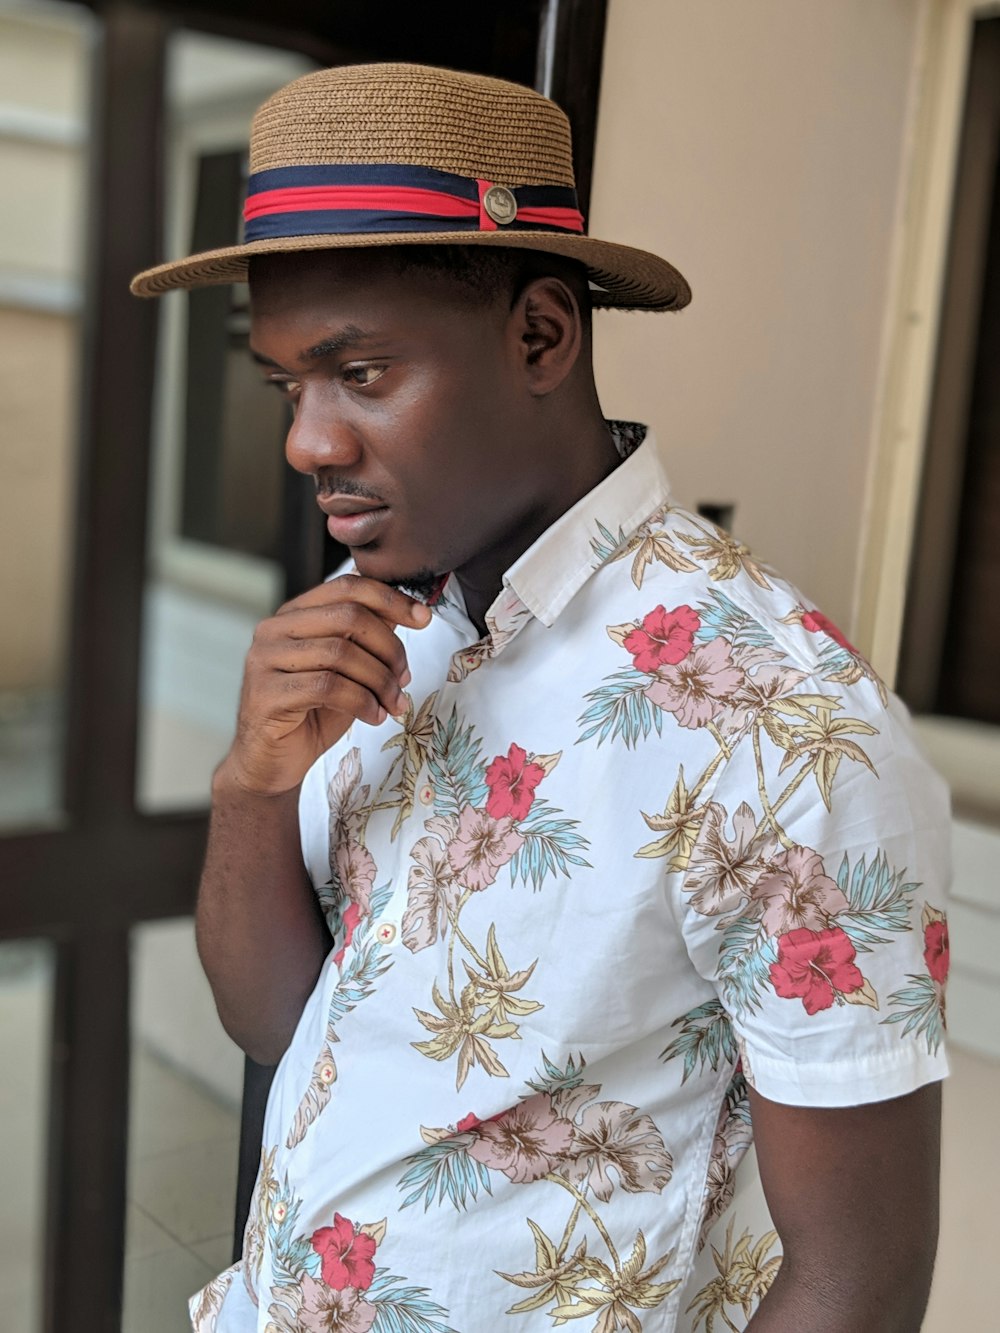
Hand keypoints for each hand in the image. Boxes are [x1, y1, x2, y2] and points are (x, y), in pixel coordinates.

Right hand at [219, 574, 430, 795]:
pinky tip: (374, 716)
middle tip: (405, 677)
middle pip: (349, 617)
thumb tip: (403, 614)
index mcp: (294, 614)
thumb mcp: (346, 670)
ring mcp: (265, 660)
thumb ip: (365, 639)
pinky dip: (362, 702)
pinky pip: (328, 687)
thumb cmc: (311, 714)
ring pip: (341, 653)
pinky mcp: (266, 694)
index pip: (347, 587)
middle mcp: (274, 630)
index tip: (423, 618)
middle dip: (389, 648)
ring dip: (380, 681)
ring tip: (394, 703)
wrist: (271, 762)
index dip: (391, 599)